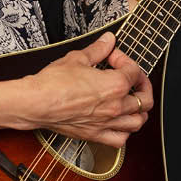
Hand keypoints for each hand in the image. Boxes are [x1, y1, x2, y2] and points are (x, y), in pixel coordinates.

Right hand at [24, 32, 152, 146]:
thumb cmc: (53, 83)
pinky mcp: (94, 134)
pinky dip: (125, 132)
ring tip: (133, 102)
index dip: (124, 60)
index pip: (134, 71)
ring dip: (140, 111)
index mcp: (115, 85)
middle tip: (134, 79)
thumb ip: (98, 49)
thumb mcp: (78, 58)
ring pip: (138, 122)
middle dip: (143, 85)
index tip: (113, 57)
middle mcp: (115, 107)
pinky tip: (120, 123)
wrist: (35, 103)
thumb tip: (108, 40)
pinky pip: (120, 139)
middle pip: (145, 99)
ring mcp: (106, 123)